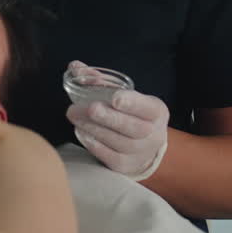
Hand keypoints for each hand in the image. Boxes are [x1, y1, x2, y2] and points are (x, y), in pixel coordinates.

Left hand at [65, 61, 169, 180]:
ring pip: (118, 142)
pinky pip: (108, 156)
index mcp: (156, 112)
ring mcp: (140, 152)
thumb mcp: (124, 95)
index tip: (115, 97)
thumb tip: (74, 67)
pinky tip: (81, 131)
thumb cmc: (130, 114)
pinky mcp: (125, 165)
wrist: (143, 146)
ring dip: (94, 128)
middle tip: (88, 108)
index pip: (148, 107)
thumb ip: (100, 81)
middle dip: (108, 117)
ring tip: (75, 115)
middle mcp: (153, 134)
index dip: (132, 103)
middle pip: (132, 127)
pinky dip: (93, 143)